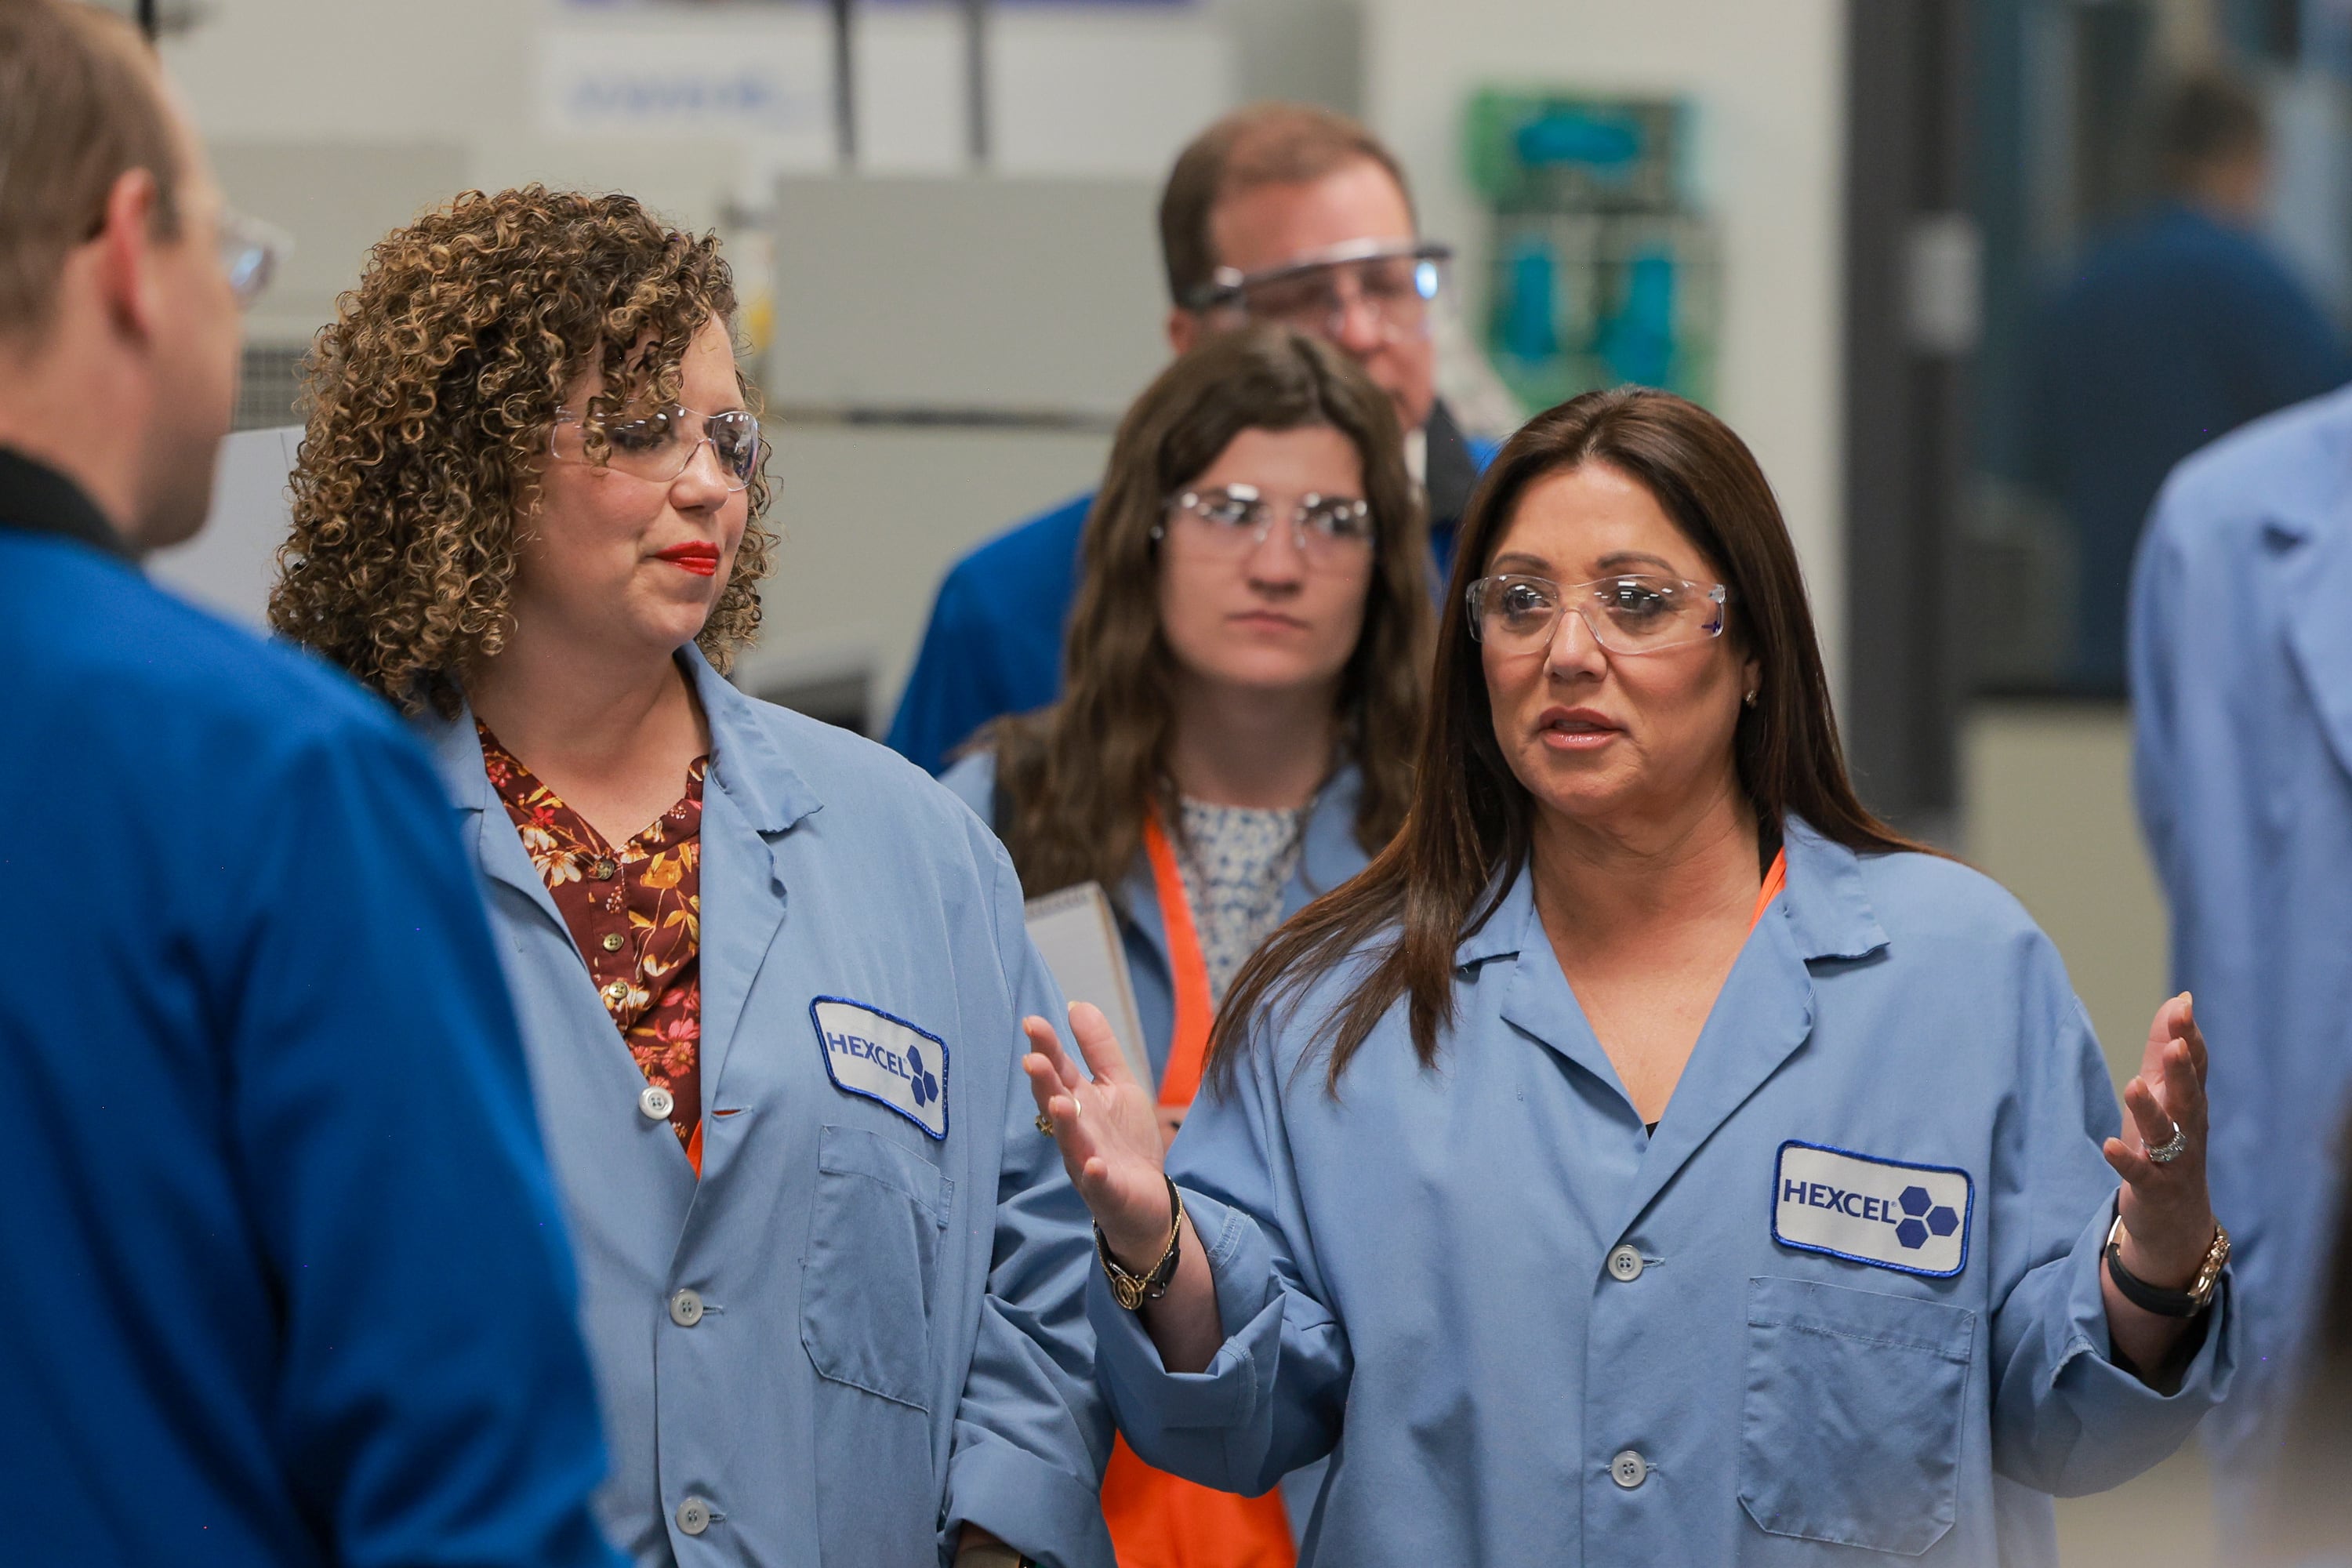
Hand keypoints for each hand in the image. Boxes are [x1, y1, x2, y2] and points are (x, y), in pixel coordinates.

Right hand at [1024, 1002, 1176, 1270]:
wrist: (1147, 1198)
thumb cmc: (1125, 1140)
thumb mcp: (1118, 1085)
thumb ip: (1099, 1048)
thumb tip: (1075, 1004)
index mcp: (1078, 1102)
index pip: (1058, 1070)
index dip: (1046, 1048)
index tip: (1032, 1022)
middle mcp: (1075, 1131)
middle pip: (1055, 1103)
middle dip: (1044, 1084)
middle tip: (1033, 1060)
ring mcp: (1087, 1162)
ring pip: (1070, 1142)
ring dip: (1065, 1124)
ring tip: (1061, 1103)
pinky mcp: (1107, 1191)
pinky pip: (1097, 1183)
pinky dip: (1094, 1174)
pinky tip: (1094, 1165)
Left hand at [2101, 992, 2215, 1287]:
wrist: (2175, 1217)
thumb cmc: (2165, 1144)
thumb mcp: (2162, 1092)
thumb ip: (2164, 1048)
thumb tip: (2179, 999)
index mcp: (2189, 1102)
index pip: (2194, 1066)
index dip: (2188, 1037)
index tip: (2183, 1007)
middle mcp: (2188, 1129)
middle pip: (2189, 1096)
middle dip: (2183, 1070)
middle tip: (2175, 1044)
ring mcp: (2174, 1161)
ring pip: (2167, 1134)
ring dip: (2151, 1110)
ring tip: (2134, 1086)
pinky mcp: (2154, 1188)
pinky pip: (2141, 1174)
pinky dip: (2127, 1160)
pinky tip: (2110, 1145)